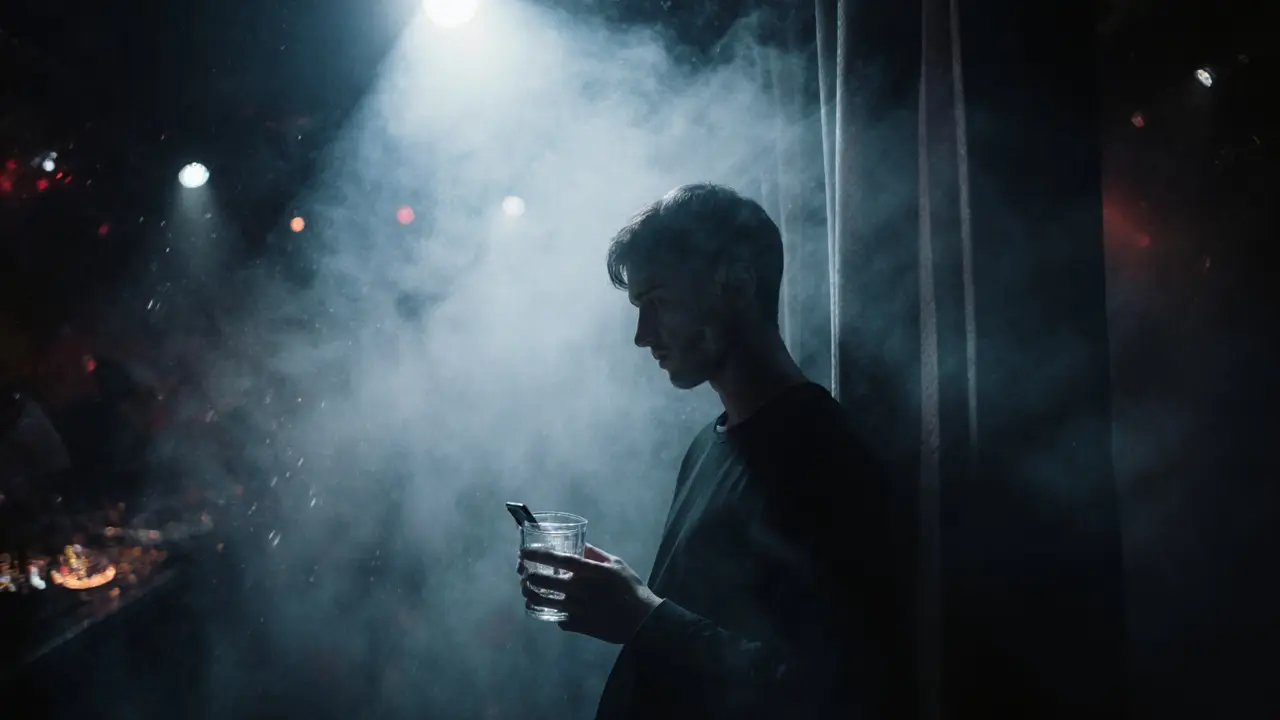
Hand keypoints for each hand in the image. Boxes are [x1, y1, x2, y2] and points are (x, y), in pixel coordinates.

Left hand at [518, 543, 662, 643]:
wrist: (641, 620)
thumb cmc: (630, 588)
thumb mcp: (617, 564)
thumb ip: (595, 554)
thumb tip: (579, 544)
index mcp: (589, 571)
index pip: (558, 560)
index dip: (538, 555)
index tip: (523, 552)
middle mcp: (579, 589)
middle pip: (543, 581)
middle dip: (527, 576)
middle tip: (524, 573)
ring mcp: (576, 609)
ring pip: (543, 602)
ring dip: (531, 595)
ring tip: (527, 591)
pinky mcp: (578, 625)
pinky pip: (556, 619)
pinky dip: (550, 613)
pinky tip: (549, 609)